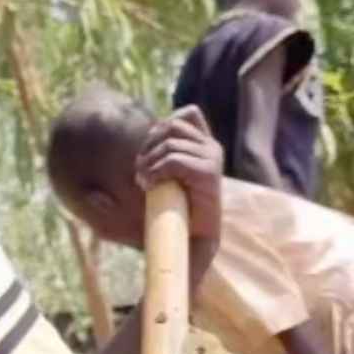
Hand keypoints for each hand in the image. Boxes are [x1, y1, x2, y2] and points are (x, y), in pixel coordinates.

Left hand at [136, 105, 221, 284]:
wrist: (196, 239)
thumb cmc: (178, 210)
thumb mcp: (170, 174)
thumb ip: (164, 153)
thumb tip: (146, 138)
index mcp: (206, 145)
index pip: (189, 113)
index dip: (164, 125)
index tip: (151, 151)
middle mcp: (212, 148)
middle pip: (172, 125)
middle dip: (149, 144)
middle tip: (140, 169)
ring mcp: (212, 159)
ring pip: (170, 143)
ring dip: (150, 161)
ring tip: (144, 181)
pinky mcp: (208, 173)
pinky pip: (174, 160)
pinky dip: (156, 171)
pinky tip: (149, 185)